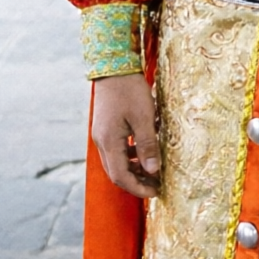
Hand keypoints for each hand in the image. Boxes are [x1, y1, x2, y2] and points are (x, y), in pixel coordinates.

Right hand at [92, 74, 161, 197]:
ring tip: (154, 170)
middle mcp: (101, 141)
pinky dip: (131, 157)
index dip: (138, 188)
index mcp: (109, 142)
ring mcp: (102, 135)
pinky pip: (116, 150)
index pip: (121, 177)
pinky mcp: (106, 128)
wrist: (113, 66)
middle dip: (136, 182)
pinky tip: (145, 151)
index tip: (156, 192)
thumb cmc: (129, 90)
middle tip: (156, 186)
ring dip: (134, 170)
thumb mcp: (144, 118)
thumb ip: (148, 145)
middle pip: (116, 173)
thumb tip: (153, 171)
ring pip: (116, 162)